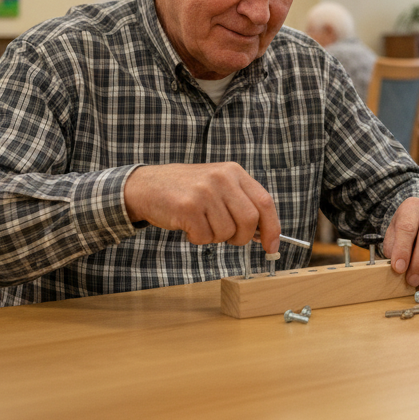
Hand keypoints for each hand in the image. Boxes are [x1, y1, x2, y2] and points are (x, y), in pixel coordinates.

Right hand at [124, 163, 280, 250]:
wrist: (146, 186)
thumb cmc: (186, 190)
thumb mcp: (219, 186)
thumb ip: (241, 203)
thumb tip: (265, 233)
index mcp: (234, 172)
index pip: (265, 202)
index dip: (272, 228)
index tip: (272, 247)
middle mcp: (222, 178)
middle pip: (250, 220)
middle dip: (242, 237)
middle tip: (229, 238)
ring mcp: (205, 191)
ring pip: (227, 232)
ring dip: (215, 238)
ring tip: (202, 224)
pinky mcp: (187, 206)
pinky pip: (205, 237)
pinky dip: (198, 239)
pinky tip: (188, 226)